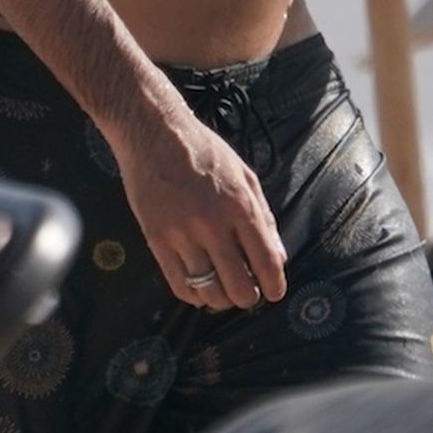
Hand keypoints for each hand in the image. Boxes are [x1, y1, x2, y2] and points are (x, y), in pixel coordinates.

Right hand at [108, 95, 288, 311]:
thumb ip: (264, 217)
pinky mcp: (157, 239)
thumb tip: (278, 257)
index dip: (274, 286)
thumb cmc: (203, 150)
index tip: (273, 293)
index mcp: (240, 205)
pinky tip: (199, 287)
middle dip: (248, 297)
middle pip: (239, 287)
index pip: (266, 262)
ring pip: (209, 291)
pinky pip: (179, 285)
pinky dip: (194, 296)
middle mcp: (213, 223)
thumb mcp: (244, 174)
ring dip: (221, 299)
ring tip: (222, 290)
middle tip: (246, 291)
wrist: (154, 133)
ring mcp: (182, 233)